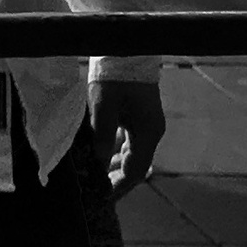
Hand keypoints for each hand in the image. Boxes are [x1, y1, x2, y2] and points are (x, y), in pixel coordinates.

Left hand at [91, 77, 164, 196]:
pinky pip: (129, 140)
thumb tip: (98, 165)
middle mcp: (151, 131)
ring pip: (132, 153)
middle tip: (95, 191)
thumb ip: (102, 138)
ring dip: (115, 165)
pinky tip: (100, 153)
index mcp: (146, 133)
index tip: (101, 199)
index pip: (134, 171)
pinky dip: (116, 150)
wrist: (127, 48)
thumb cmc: (114, 77)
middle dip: (116, 179)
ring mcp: (147, 123)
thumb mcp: (103, 108)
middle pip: (135, 165)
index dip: (118, 187)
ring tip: (94, 176)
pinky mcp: (140, 114)